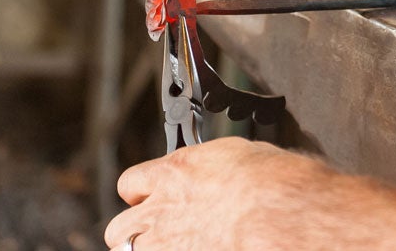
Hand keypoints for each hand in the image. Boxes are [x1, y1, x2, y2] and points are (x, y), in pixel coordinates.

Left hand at [104, 137, 328, 249]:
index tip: (151, 196)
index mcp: (173, 174)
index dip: (142, 191)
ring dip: (146, 248)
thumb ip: (211, 164)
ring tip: (169, 244)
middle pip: (119, 228)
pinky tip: (196, 248)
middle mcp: (161, 211)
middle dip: (135, 230)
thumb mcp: (237, 153)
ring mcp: (167, 244)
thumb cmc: (267, 179)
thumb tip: (219, 165)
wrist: (276, 211)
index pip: (131, 183)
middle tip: (156, 230)